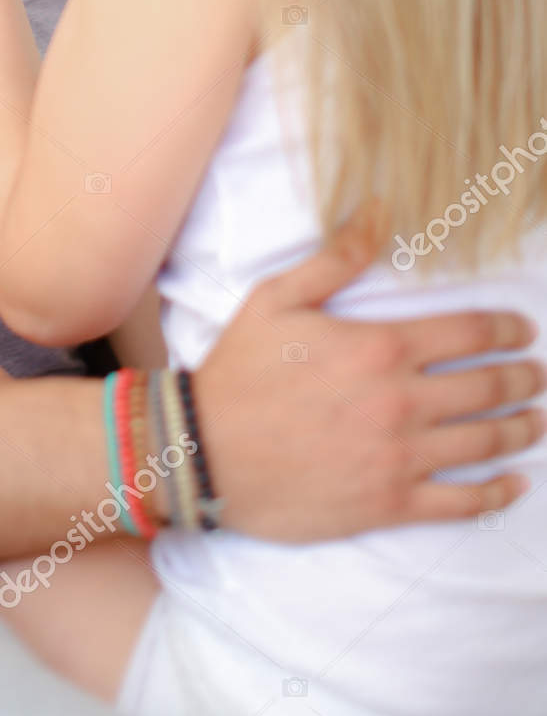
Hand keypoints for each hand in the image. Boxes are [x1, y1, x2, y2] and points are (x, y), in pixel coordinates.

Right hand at [194, 204, 544, 540]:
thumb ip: (337, 257)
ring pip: (485, 442)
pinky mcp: (388, 505)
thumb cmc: (239, 372)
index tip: (522, 330)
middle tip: (535, 375)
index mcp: (379, 347)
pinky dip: (496, 493)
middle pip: (489, 387)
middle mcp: (400, 402)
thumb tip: (378, 210)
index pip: (469, 333)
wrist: (203, 452)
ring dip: (521, 429)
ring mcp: (398, 458)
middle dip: (523, 378)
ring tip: (534, 420)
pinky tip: (514, 483)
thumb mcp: (277, 298)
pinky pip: (461, 502)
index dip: (507, 329)